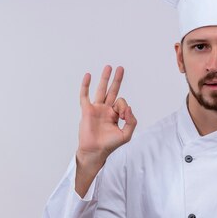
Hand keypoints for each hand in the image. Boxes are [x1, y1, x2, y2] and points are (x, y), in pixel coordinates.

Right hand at [74, 65, 136, 196]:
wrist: (95, 150)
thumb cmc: (109, 144)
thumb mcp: (126, 134)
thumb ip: (131, 121)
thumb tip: (128, 107)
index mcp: (115, 115)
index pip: (122, 103)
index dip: (124, 107)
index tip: (122, 116)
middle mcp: (105, 110)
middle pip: (112, 91)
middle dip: (117, 80)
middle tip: (120, 68)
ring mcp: (96, 109)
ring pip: (101, 90)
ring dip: (105, 78)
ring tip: (108, 67)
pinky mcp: (87, 110)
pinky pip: (85, 95)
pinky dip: (86, 85)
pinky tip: (88, 76)